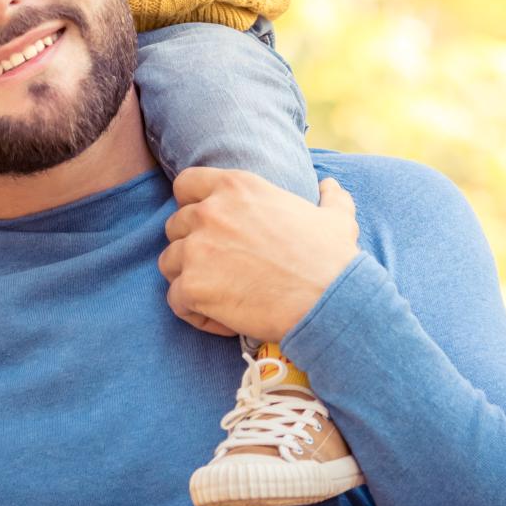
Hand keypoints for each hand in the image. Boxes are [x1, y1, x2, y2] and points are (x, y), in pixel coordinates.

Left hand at [157, 171, 359, 340]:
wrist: (329, 301)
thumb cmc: (334, 259)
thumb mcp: (336, 217)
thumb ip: (329, 197)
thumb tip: (329, 185)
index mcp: (237, 187)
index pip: (186, 184)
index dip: (191, 204)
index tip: (207, 226)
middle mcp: (210, 211)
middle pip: (175, 226)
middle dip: (191, 246)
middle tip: (219, 268)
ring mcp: (198, 249)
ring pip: (169, 262)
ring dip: (188, 278)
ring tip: (219, 295)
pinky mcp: (193, 286)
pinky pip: (176, 300)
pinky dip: (194, 312)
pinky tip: (223, 320)